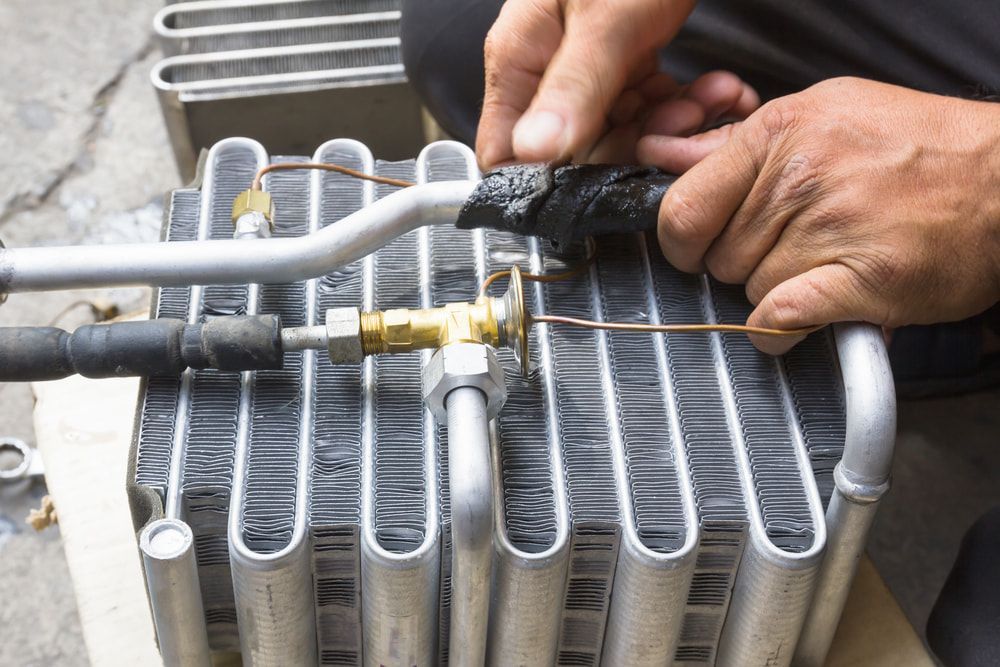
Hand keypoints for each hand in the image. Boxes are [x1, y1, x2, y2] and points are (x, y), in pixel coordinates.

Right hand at [476, 0, 758, 167]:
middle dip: (632, 146)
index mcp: (519, 57)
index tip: (600, 185)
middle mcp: (548, 69)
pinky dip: (683, 105)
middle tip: (678, 126)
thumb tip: (536, 154)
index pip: (506, 151)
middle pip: (574, 149)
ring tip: (709, 101)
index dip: (549, 180)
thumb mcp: (606, 18)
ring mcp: (588, 67)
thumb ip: (573, 87)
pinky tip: (715, 91)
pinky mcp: (626, 61)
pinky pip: (648, 106)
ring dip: (669, 125)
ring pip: (620, 132)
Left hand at [645, 77, 999, 353]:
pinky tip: (797, 318)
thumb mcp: (822, 115)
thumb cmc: (918, 145)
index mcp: (780, 133)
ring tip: (821, 264)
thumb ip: (734, 144)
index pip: (681, 208)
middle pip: (717, 257)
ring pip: (750, 289)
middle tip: (786, 247)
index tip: (694, 247)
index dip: (680, 240)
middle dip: (741, 262)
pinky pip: (779, 321)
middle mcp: (800, 177)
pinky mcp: (861, 282)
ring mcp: (830, 229)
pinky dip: (778, 330)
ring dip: (773, 290)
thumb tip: (662, 155)